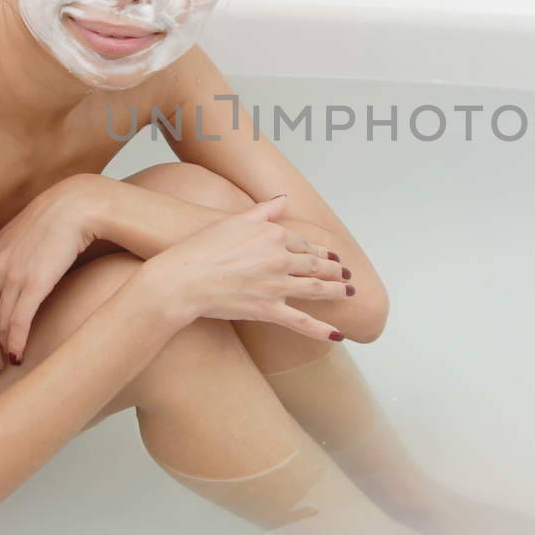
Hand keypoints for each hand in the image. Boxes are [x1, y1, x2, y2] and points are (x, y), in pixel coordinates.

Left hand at [0, 175, 100, 369]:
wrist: (78, 205)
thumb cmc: (54, 224)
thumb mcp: (19, 242)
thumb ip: (6, 264)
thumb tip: (5, 290)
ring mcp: (11, 275)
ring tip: (6, 364)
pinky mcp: (34, 282)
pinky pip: (17, 322)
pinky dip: (15, 343)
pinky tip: (19, 355)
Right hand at [143, 194, 352, 341]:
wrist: (185, 278)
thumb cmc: (203, 248)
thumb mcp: (234, 220)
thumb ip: (263, 210)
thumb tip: (282, 199)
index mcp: (273, 235)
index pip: (302, 243)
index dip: (317, 250)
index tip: (327, 254)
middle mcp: (280, 259)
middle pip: (314, 264)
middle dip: (334, 268)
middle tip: (346, 272)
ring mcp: (276, 286)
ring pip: (316, 289)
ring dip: (336, 290)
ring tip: (350, 292)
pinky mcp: (268, 310)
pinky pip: (301, 321)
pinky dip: (321, 329)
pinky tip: (338, 335)